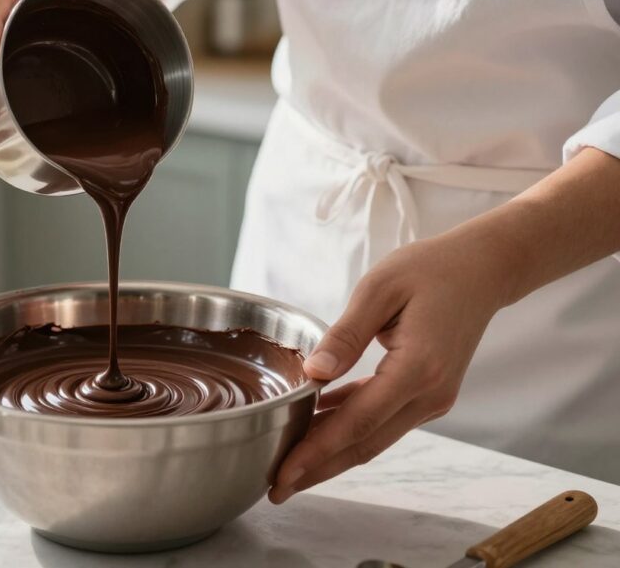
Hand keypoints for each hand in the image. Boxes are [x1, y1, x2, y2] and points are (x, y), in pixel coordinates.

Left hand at [268, 233, 514, 503]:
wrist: (483, 268)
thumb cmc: (431, 269)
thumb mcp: (380, 288)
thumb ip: (345, 334)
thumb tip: (313, 373)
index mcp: (418, 369)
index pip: (358, 423)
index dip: (317, 451)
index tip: (284, 473)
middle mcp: (429, 393)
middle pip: (364, 444)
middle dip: (318, 470)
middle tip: (276, 490)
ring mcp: (432, 398)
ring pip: (373, 438)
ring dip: (331, 454)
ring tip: (289, 467)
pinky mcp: (427, 393)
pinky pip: (381, 419)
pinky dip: (349, 428)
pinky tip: (316, 427)